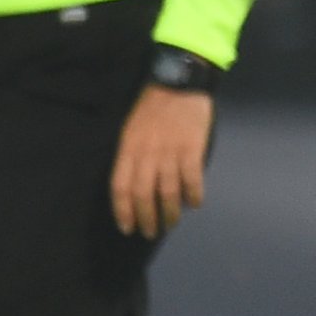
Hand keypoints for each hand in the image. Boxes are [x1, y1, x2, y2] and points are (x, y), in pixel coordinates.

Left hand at [111, 85, 213, 237]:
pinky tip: (194, 203)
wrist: (178, 82)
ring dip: (169, 213)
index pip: (121, 187)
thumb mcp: (131, 129)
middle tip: (151, 232)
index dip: (123, 211)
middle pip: (143, 194)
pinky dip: (193, 195)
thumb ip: (131, 156)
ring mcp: (170, 151)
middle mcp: (147, 153)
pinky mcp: (192, 148)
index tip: (128, 228)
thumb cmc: (152, 107)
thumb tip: (135, 186)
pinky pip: (192, 179)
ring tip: (172, 223)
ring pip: (167, 192)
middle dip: (146, 218)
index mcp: (128, 148)